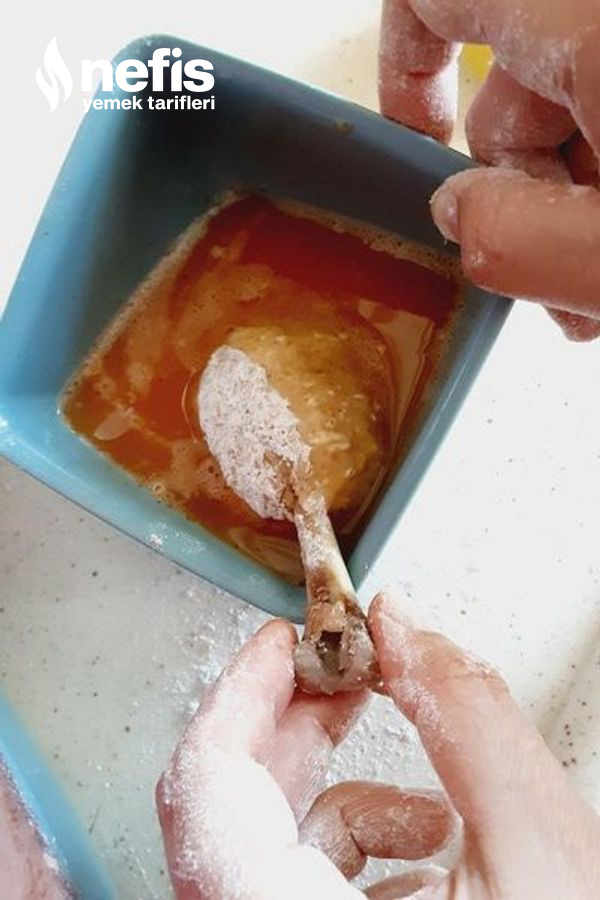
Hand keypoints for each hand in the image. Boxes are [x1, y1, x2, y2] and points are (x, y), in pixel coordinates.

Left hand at [157, 592, 599, 897]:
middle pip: (226, 810)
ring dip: (345, 802)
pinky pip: (299, 886)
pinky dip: (360, 855)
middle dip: (294, 727)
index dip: (242, 692)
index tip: (288, 640)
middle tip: (345, 673)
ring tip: (431, 809)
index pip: (203, 787)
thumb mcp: (541, 860)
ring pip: (267, 849)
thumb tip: (405, 626)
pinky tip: (430, 863)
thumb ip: (468, 720)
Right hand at [379, 0, 599, 339]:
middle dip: (515, 181)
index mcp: (595, 26)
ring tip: (597, 280)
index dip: (406, 63)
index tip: (415, 137)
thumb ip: (515, 238)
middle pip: (516, 78)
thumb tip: (458, 213)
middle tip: (550, 270)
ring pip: (576, 95)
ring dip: (570, 192)